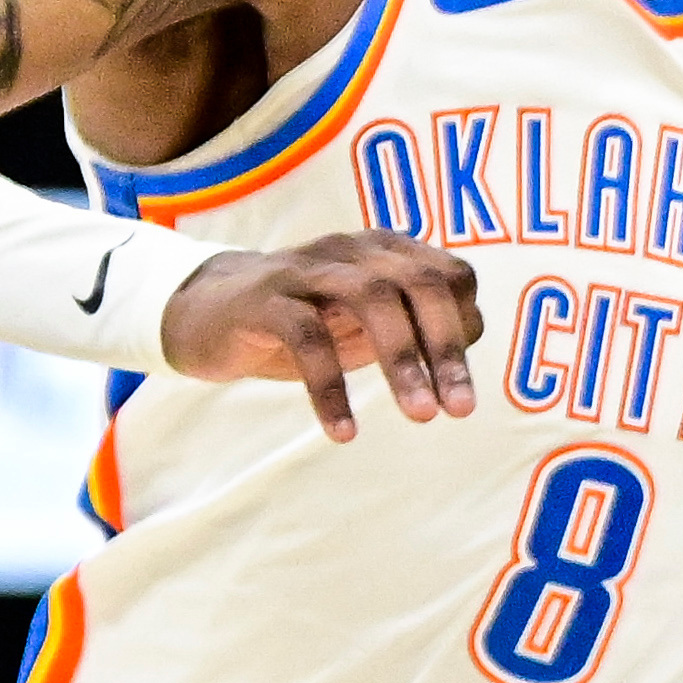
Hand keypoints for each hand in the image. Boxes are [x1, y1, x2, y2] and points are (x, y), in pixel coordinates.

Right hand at [164, 230, 485, 438]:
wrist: (210, 315)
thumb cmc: (306, 321)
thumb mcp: (368, 325)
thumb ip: (418, 325)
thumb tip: (473, 335)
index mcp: (385, 251)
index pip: (450, 275)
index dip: (465, 326)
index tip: (462, 384)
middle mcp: (351, 250)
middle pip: (418, 282)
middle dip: (445, 346)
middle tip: (458, 410)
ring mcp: (306, 269)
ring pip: (369, 297)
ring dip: (402, 360)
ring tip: (420, 416)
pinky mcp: (263, 299)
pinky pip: (306, 336)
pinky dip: (331, 386)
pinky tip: (344, 432)